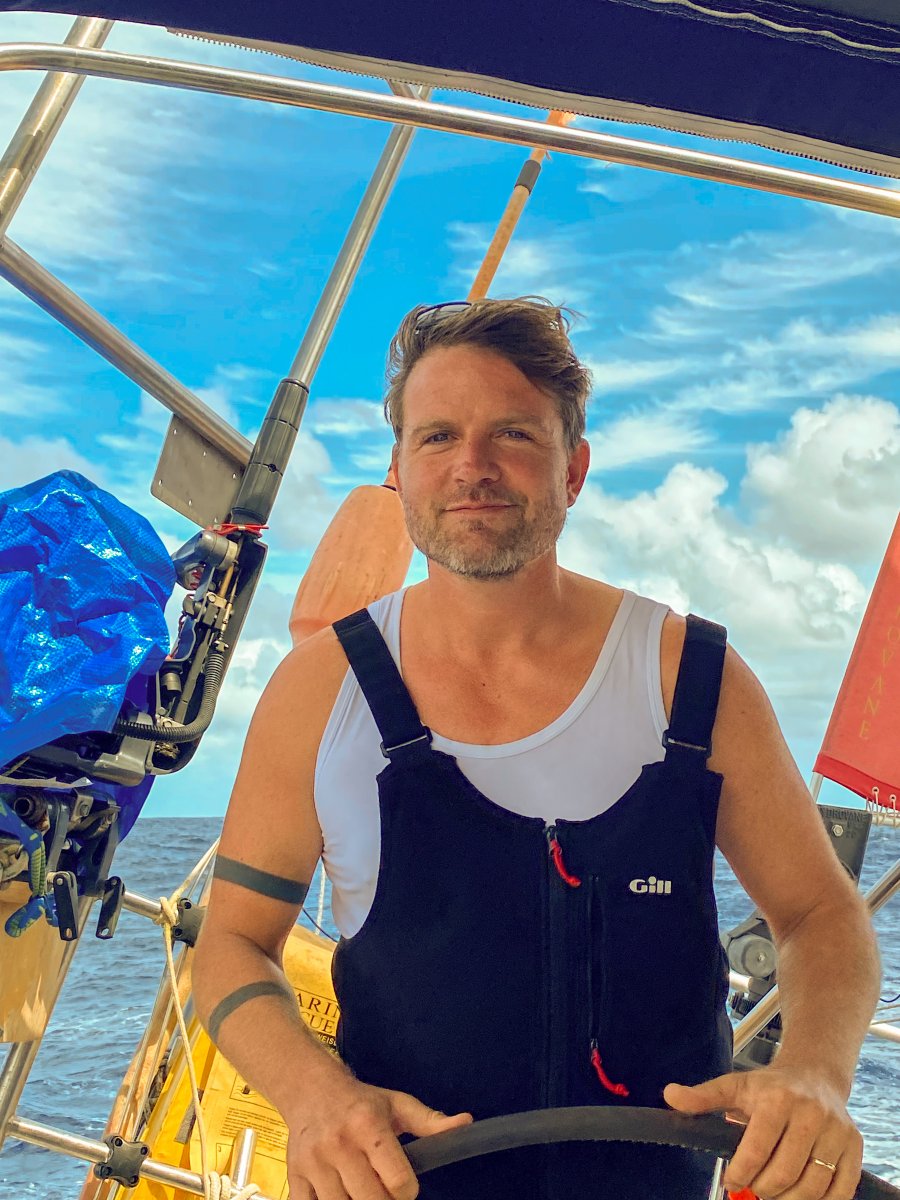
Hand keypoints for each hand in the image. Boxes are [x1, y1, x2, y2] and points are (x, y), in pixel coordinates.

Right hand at [286, 1070, 471, 1199]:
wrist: (309, 1089)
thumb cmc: (360, 1101)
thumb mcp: (397, 1104)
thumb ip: (431, 1121)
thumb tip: (466, 1123)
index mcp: (368, 1126)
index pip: (397, 1181)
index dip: (408, 1191)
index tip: (406, 1186)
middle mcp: (339, 1145)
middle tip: (386, 1193)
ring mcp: (314, 1163)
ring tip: (363, 1193)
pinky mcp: (295, 1177)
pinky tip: (341, 1196)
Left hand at [664, 1066, 862, 1199]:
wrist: (816, 1075)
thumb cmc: (770, 1086)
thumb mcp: (734, 1086)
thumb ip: (703, 1097)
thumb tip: (669, 1096)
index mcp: (777, 1099)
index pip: (756, 1150)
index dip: (740, 1174)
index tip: (731, 1180)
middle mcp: (810, 1114)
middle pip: (784, 1173)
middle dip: (763, 1189)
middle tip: (754, 1188)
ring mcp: (836, 1131)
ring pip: (813, 1186)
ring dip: (789, 1199)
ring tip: (774, 1192)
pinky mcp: (855, 1146)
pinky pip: (841, 1190)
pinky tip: (802, 1194)